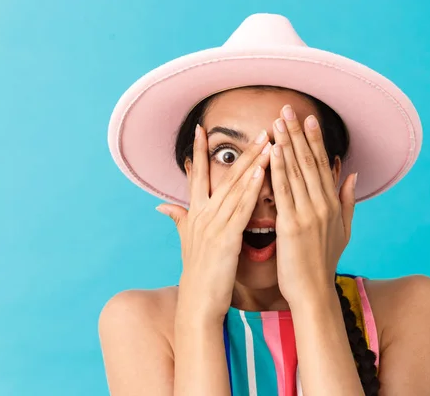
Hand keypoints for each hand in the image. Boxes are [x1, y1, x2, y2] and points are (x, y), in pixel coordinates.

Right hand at [157, 125, 271, 320]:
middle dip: (241, 151)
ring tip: (266, 142)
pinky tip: (262, 172)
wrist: (198, 301)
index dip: (199, 151)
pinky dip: (252, 189)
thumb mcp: (186, 242)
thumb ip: (178, 219)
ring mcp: (213, 224)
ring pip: (235, 187)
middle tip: (257, 129)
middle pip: (223, 176)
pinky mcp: (226, 237)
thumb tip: (163, 205)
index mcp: (194, 213)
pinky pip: (242, 208)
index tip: (202, 128)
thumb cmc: (197, 272)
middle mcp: (202, 214)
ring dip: (252, 163)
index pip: (197, 175)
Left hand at [269, 105, 357, 307]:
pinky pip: (284, 191)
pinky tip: (272, 151)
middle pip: (310, 161)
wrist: (314, 292)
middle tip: (289, 108)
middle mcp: (323, 204)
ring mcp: (309, 213)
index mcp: (332, 204)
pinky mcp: (292, 224)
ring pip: (297, 171)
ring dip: (287, 143)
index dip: (315, 140)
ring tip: (278, 121)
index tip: (309, 118)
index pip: (323, 164)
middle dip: (299, 133)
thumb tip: (352, 175)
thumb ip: (348, 201)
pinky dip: (278, 169)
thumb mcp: (343, 230)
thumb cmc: (323, 262)